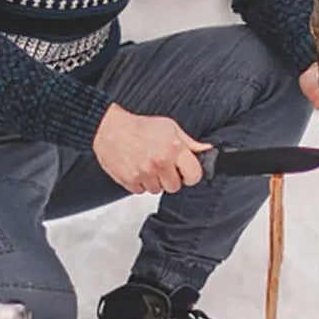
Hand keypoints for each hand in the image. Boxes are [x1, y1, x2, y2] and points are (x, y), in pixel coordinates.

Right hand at [92, 104, 210, 194]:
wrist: (110, 128)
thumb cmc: (139, 126)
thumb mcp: (170, 128)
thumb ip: (190, 143)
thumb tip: (208, 150)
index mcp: (173, 149)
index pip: (194, 175)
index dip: (191, 174)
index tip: (185, 170)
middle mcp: (160, 162)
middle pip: (175, 187)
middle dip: (170, 178)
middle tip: (162, 165)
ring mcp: (144, 173)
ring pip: (157, 190)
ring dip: (154, 181)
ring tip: (148, 164)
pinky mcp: (130, 180)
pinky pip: (141, 191)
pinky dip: (140, 183)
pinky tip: (137, 168)